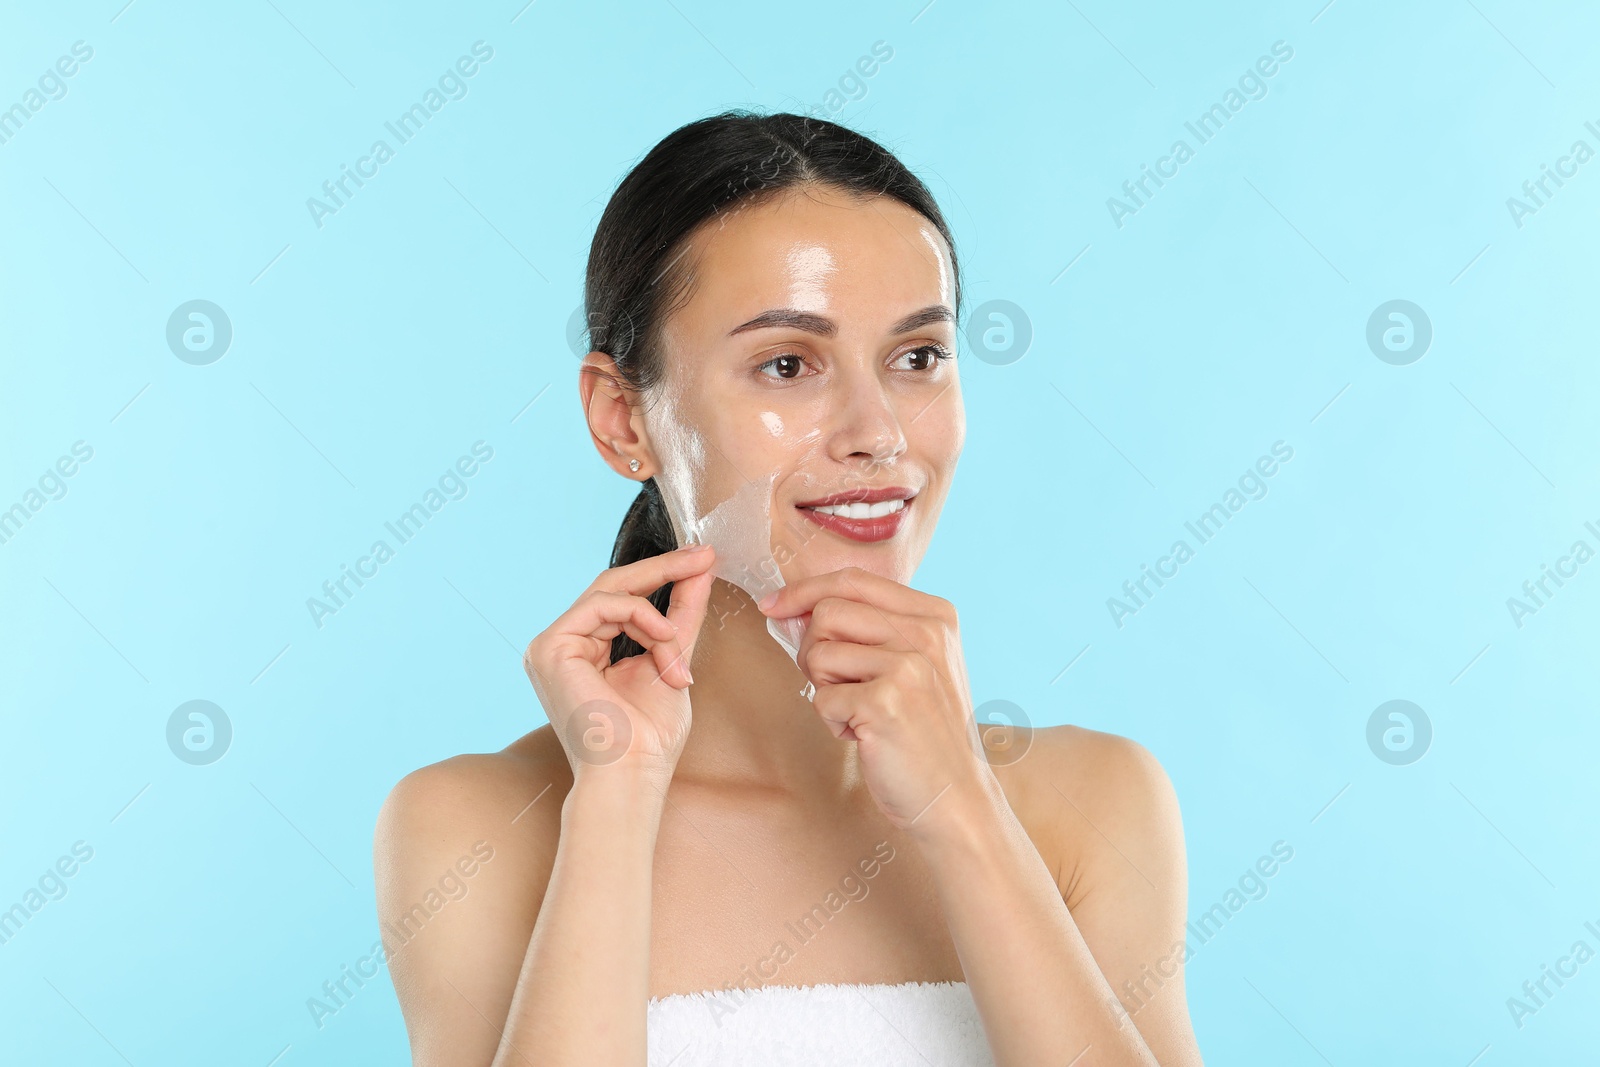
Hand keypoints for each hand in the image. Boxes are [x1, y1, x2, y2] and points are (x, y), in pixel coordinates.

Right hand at [523, 545, 716, 780]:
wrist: (632, 774)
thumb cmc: (648, 737)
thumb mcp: (672, 660)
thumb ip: (680, 617)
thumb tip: (700, 572)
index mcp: (584, 651)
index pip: (622, 599)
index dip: (663, 575)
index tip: (703, 560)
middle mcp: (563, 645)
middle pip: (613, 587)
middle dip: (664, 569)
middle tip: (704, 557)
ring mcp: (551, 646)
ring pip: (611, 594)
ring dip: (657, 618)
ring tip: (677, 647)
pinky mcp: (550, 647)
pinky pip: (601, 605)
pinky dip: (640, 616)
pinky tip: (664, 639)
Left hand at [758, 567, 992, 834]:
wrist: (955, 797)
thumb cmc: (923, 733)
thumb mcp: (914, 665)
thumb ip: (869, 630)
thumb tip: (792, 606)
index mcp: (936, 615)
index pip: (853, 579)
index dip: (804, 590)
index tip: (772, 606)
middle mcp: (927, 632)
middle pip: (828, 611)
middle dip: (813, 648)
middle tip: (835, 685)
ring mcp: (909, 666)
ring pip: (819, 652)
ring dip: (824, 688)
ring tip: (858, 712)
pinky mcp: (886, 702)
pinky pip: (822, 698)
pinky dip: (833, 722)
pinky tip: (865, 736)